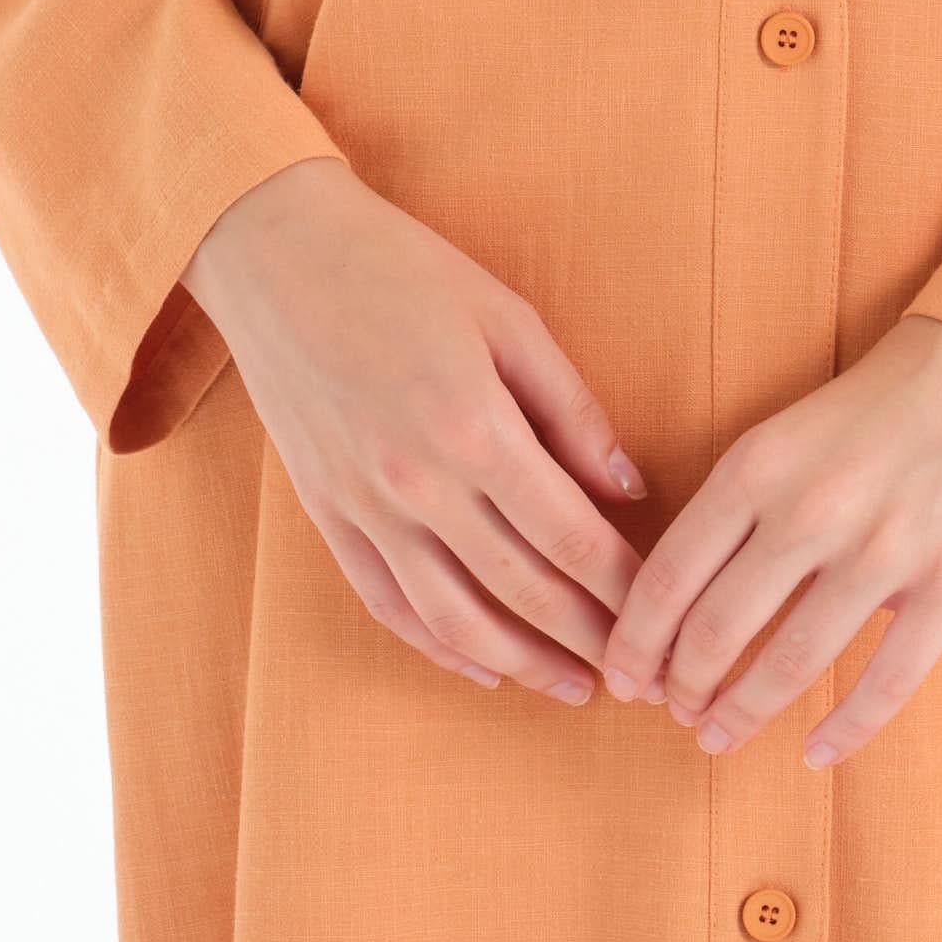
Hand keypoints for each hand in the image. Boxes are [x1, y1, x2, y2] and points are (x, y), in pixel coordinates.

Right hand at [181, 158, 646, 705]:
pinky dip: (438, 646)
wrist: (276, 254)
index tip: (664, 610)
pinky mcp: (327, 514)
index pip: (569, 534)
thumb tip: (627, 488)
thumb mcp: (507, 317)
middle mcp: (418, 481)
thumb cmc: (404, 269)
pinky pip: (387, 603)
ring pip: (454, 618)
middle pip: (521, 590)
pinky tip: (482, 666)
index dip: (623, 584)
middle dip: (590, 639)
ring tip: (572, 688)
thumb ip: (570, 408)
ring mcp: (366, 506)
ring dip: (520, 664)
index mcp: (474, 425)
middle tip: (640, 673)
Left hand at [597, 312, 941, 767]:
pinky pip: (889, 679)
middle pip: (718, 629)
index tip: (624, 679)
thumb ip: (743, 506)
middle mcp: (811, 509)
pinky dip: (848, 728)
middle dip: (684, 687)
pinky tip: (817, 753)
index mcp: (759, 465)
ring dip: (745, 713)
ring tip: (719, 738)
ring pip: (792, 663)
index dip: (637, 642)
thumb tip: (692, 599)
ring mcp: (885, 548)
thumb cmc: (884, 399)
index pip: (670, 575)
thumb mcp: (789, 431)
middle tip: (674, 714)